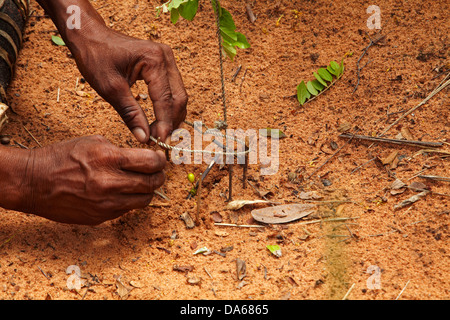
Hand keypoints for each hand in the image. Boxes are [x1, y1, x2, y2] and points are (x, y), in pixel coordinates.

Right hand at [18, 135, 165, 224]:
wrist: (34, 182)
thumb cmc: (61, 158)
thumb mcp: (93, 142)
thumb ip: (120, 150)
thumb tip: (142, 157)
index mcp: (109, 159)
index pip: (151, 162)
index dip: (160, 160)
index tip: (160, 158)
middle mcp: (111, 184)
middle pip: (153, 183)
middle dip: (159, 176)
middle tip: (157, 171)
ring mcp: (107, 204)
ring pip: (144, 200)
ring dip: (147, 191)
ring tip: (142, 183)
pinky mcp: (101, 217)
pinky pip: (126, 209)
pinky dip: (130, 200)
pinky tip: (122, 192)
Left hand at [72, 27, 187, 143]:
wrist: (90, 36)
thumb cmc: (96, 57)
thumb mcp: (110, 89)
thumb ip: (130, 114)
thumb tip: (144, 138)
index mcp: (154, 60)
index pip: (166, 99)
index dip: (164, 124)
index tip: (160, 143)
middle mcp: (166, 57)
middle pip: (179, 98)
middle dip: (171, 122)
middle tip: (159, 142)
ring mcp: (167, 59)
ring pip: (179, 96)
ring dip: (172, 117)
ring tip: (157, 134)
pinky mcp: (164, 64)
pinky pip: (172, 90)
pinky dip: (168, 107)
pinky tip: (159, 121)